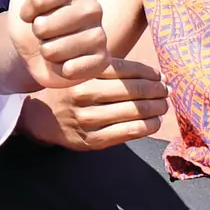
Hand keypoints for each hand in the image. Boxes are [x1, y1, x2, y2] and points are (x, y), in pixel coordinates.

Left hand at [6, 0, 109, 88]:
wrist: (35, 54)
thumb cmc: (29, 19)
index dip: (28, 9)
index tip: (26, 13)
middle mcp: (94, 8)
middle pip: (51, 24)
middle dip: (36, 32)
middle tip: (40, 33)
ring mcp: (102, 35)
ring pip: (60, 47)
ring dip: (46, 52)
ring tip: (51, 47)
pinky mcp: (104, 61)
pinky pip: (74, 67)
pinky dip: (61, 68)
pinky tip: (64, 63)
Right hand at [18, 57, 169, 149]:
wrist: (41, 119)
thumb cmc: (69, 92)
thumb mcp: (82, 74)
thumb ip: (110, 71)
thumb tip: (154, 75)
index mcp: (83, 74)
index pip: (124, 70)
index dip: (148, 72)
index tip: (159, 75)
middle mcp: (84, 95)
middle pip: (132, 90)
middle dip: (156, 90)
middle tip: (167, 90)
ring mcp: (88, 119)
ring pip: (134, 112)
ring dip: (156, 108)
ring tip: (164, 105)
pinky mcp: (93, 140)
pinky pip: (129, 132)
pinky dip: (148, 126)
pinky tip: (155, 122)